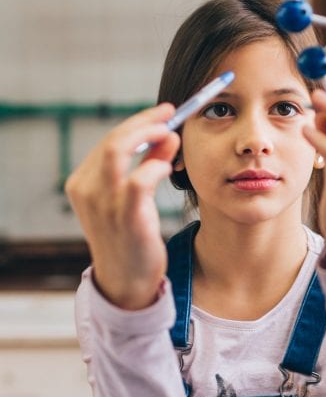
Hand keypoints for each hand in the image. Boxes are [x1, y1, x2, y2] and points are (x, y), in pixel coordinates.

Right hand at [65, 104, 179, 308]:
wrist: (126, 282)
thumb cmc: (131, 238)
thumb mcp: (134, 199)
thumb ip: (149, 165)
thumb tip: (168, 136)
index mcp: (83, 183)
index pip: (108, 141)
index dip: (137, 123)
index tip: (163, 113)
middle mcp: (87, 190)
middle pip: (112, 140)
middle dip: (144, 122)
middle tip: (170, 114)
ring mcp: (103, 204)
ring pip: (117, 150)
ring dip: (147, 134)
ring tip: (170, 132)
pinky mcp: (125, 218)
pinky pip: (139, 180)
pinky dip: (155, 166)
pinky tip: (168, 167)